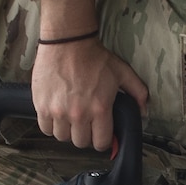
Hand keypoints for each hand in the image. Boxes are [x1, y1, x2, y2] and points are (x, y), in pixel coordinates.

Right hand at [33, 0, 147, 149]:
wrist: (67, 41)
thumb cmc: (93, 56)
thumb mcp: (122, 71)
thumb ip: (138, 91)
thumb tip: (144, 110)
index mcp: (99, 108)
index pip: (101, 142)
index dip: (103, 140)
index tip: (100, 133)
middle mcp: (78, 114)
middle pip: (80, 142)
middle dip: (85, 135)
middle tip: (85, 123)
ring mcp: (58, 111)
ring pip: (62, 137)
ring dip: (67, 130)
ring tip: (70, 117)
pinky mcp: (41, 106)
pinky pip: (46, 129)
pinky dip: (51, 125)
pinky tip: (57, 114)